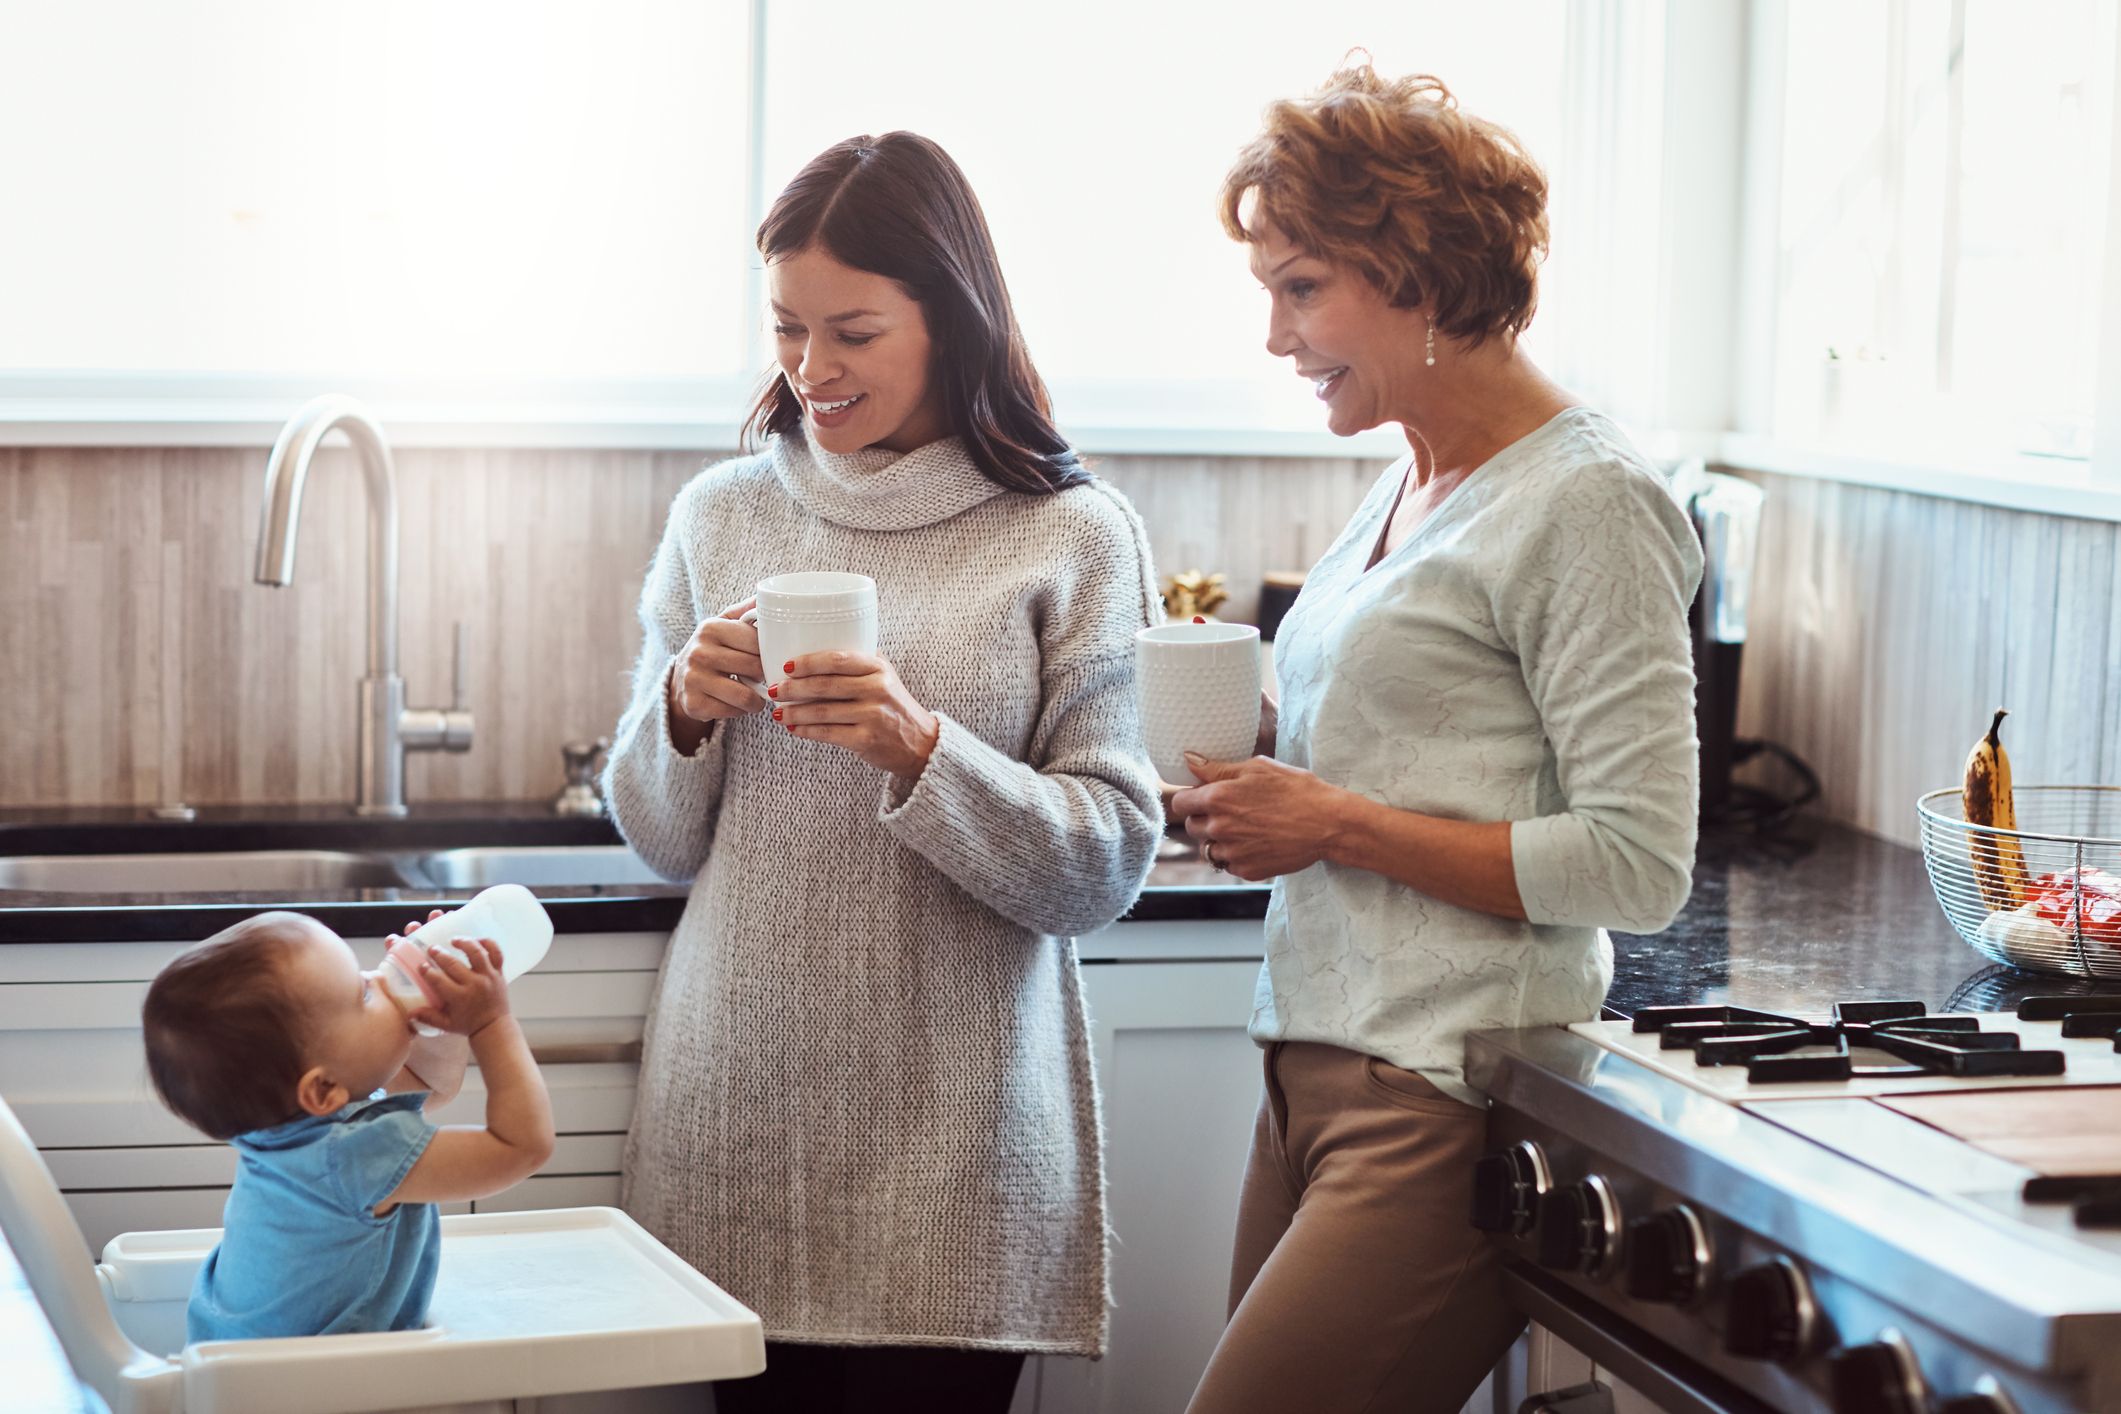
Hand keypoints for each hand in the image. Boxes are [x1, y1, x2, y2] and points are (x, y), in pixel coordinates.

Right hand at [409, 937, 513, 1037]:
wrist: (494, 1026)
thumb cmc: (468, 1024)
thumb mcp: (446, 1024)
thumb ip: (428, 1017)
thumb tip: (409, 1013)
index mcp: (459, 998)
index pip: (439, 980)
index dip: (427, 971)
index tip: (420, 965)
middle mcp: (474, 984)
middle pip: (453, 964)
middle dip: (439, 954)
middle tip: (431, 949)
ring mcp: (488, 976)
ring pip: (477, 953)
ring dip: (464, 943)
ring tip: (453, 940)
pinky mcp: (499, 972)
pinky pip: (497, 953)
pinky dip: (488, 944)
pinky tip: (477, 940)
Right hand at [671, 599, 768, 724]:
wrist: (680, 680)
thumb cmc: (713, 649)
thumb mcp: (725, 624)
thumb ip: (747, 610)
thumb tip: (772, 594)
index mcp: (710, 628)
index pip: (758, 642)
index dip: (769, 652)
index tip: (768, 656)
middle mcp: (699, 652)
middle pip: (755, 669)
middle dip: (764, 676)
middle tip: (762, 677)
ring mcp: (694, 679)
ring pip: (747, 696)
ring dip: (757, 699)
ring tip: (755, 693)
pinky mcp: (694, 704)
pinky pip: (734, 712)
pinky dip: (740, 710)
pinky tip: (735, 702)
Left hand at [769, 650, 939, 779]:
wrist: (920, 743)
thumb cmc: (894, 706)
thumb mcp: (885, 676)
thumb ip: (858, 663)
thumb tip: (814, 650)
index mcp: (878, 668)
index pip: (838, 659)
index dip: (808, 662)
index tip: (787, 666)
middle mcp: (877, 689)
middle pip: (825, 685)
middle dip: (793, 688)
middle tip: (774, 689)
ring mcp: (873, 716)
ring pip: (822, 711)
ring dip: (794, 711)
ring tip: (778, 712)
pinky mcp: (866, 740)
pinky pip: (828, 733)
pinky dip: (806, 730)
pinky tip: (793, 728)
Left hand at [1168, 752, 1347, 881]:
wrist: (1328, 824)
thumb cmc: (1296, 789)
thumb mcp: (1258, 767)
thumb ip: (1218, 768)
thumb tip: (1188, 760)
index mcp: (1218, 798)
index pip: (1180, 804)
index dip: (1189, 799)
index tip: (1202, 798)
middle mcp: (1219, 827)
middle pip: (1192, 827)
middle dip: (1204, 819)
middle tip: (1230, 812)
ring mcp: (1232, 852)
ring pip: (1208, 849)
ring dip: (1218, 840)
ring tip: (1245, 830)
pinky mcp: (1247, 870)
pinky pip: (1228, 864)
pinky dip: (1236, 856)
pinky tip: (1256, 843)